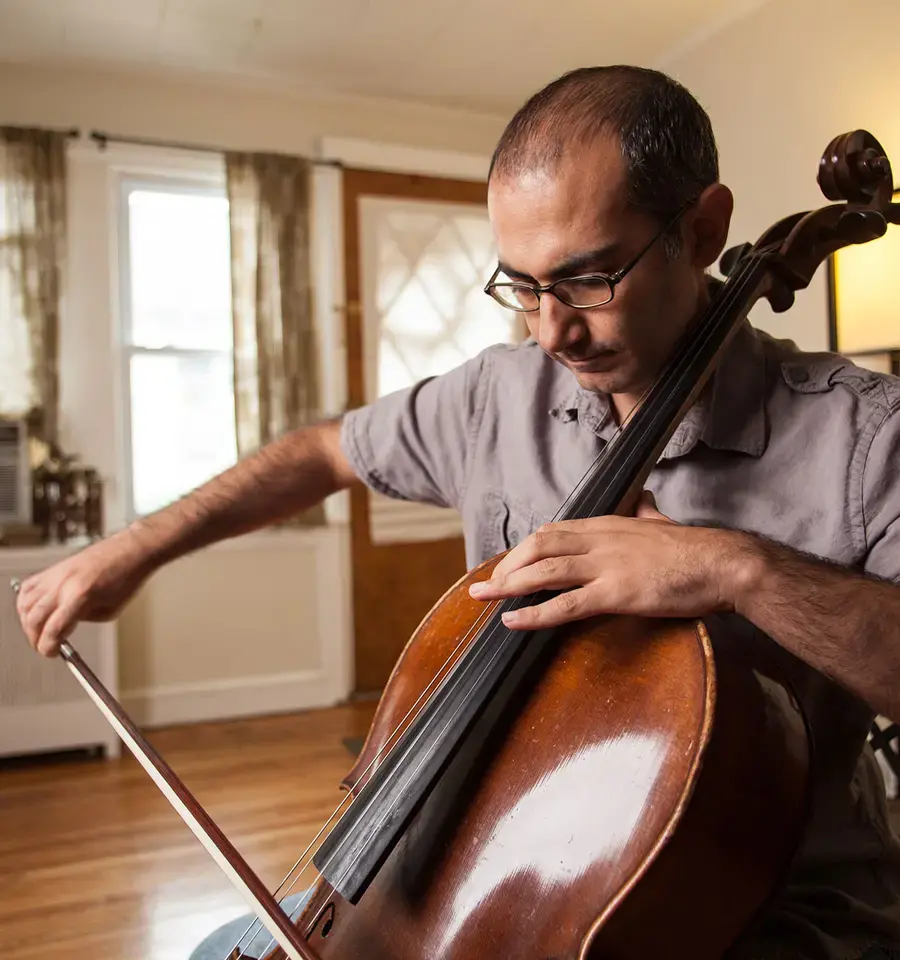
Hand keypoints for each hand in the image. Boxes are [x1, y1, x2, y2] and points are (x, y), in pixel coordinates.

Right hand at [14, 531, 155, 656]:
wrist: (130, 550)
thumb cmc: (127, 578)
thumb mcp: (110, 610)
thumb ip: (84, 620)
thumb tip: (64, 627)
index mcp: (81, 596)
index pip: (53, 629)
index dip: (49, 647)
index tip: (52, 652)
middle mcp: (64, 584)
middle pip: (34, 619)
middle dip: (36, 638)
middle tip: (45, 645)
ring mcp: (56, 574)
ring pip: (26, 603)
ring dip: (29, 622)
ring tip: (41, 629)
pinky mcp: (54, 568)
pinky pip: (28, 588)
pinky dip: (26, 603)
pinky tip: (35, 610)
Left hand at [468, 491, 745, 629]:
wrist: (722, 563)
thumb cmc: (694, 550)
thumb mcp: (661, 523)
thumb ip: (645, 513)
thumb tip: (644, 503)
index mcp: (607, 524)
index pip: (553, 531)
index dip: (525, 548)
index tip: (509, 563)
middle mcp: (599, 540)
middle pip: (539, 546)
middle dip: (507, 565)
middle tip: (488, 584)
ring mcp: (605, 566)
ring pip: (543, 572)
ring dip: (507, 584)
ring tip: (483, 597)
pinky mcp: (615, 593)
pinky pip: (565, 604)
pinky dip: (533, 613)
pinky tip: (512, 620)